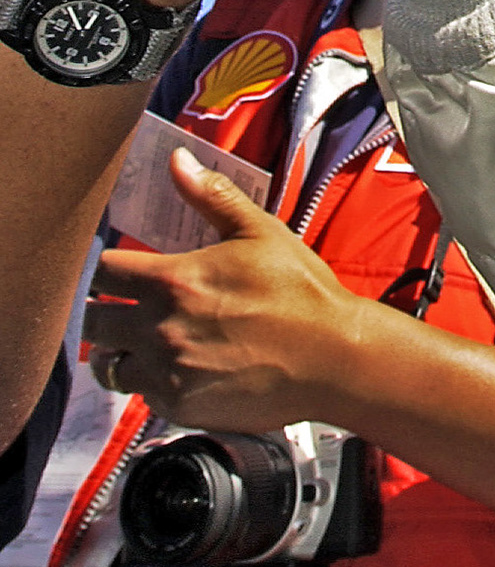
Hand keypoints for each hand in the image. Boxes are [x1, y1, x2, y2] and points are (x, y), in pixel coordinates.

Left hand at [85, 148, 368, 430]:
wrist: (331, 359)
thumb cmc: (299, 290)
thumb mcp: (261, 232)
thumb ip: (212, 196)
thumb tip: (177, 160)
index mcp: (174, 279)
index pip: (102, 272)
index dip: (104, 268)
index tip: (115, 269)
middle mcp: (159, 328)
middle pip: (92, 321)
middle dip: (101, 309)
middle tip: (121, 305)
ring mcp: (166, 372)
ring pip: (108, 363)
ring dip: (117, 350)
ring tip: (137, 341)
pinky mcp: (178, 406)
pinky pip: (140, 394)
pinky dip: (148, 380)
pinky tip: (174, 366)